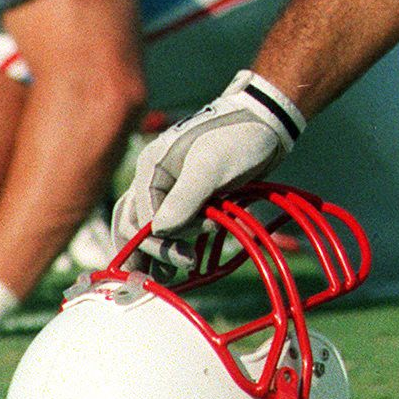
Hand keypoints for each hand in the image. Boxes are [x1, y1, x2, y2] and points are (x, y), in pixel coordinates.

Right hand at [108, 70, 304, 263]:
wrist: (266, 123)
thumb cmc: (239, 139)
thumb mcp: (212, 167)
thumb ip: (184, 199)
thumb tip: (160, 231)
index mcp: (152, 166)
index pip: (139, 219)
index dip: (159, 243)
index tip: (187, 257)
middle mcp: (154, 177)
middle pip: (132, 224)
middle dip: (150, 250)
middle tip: (174, 270)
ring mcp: (169, 186)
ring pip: (145, 225)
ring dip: (153, 251)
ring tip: (166, 275)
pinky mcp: (187, 195)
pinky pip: (167, 223)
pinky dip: (168, 242)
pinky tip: (175, 260)